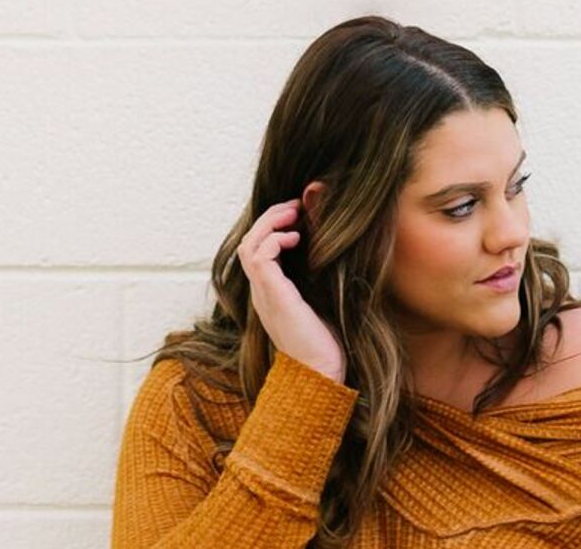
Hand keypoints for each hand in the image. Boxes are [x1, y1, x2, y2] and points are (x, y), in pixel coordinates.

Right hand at [238, 199, 345, 383]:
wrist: (320, 374)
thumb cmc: (326, 344)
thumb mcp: (322, 300)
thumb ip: (318, 278)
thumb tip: (332, 252)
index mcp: (270, 294)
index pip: (257, 252)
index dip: (272, 228)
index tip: (298, 215)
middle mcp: (262, 292)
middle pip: (248, 243)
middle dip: (269, 219)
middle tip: (294, 206)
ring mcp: (264, 294)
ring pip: (249, 246)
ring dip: (269, 224)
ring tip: (293, 214)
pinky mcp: (273, 295)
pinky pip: (259, 258)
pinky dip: (274, 240)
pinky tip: (295, 238)